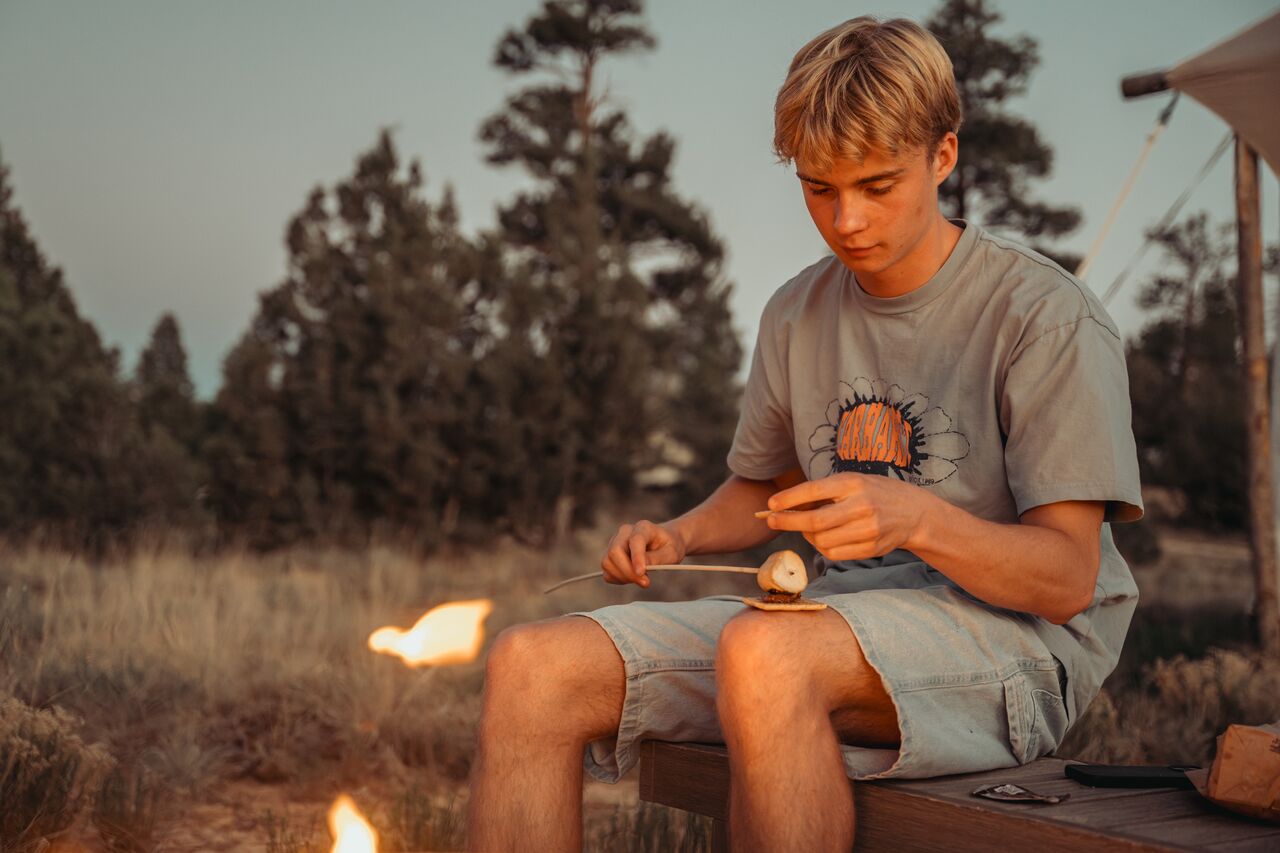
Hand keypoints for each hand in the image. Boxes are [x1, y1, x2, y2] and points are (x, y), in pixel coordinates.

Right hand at [601, 520, 686, 587]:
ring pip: (607, 562)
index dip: (636, 558)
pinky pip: (607, 571)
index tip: (642, 574)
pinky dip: (618, 579)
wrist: (664, 542)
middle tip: (645, 582)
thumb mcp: (672, 553)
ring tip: (641, 579)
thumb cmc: (669, 546)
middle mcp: (625, 533)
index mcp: (643, 528)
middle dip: (628, 571)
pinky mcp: (610, 555)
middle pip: (615, 551)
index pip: (635, 540)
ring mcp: (615, 543)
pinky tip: (632, 578)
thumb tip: (641, 568)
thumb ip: (657, 559)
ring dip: (623, 577)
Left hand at [765, 473, 930, 561]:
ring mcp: (868, 529)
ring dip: (807, 536)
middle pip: (815, 521)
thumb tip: (785, 504)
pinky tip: (823, 538)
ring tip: (807, 528)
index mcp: (854, 484)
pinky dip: (821, 547)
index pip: (815, 490)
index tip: (771, 505)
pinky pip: (833, 553)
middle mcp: (861, 506)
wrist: (912, 512)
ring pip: (821, 540)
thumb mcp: (851, 482)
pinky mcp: (870, 548)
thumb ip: (823, 492)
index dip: (790, 499)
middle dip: (789, 522)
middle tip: (771, 520)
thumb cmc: (873, 493)